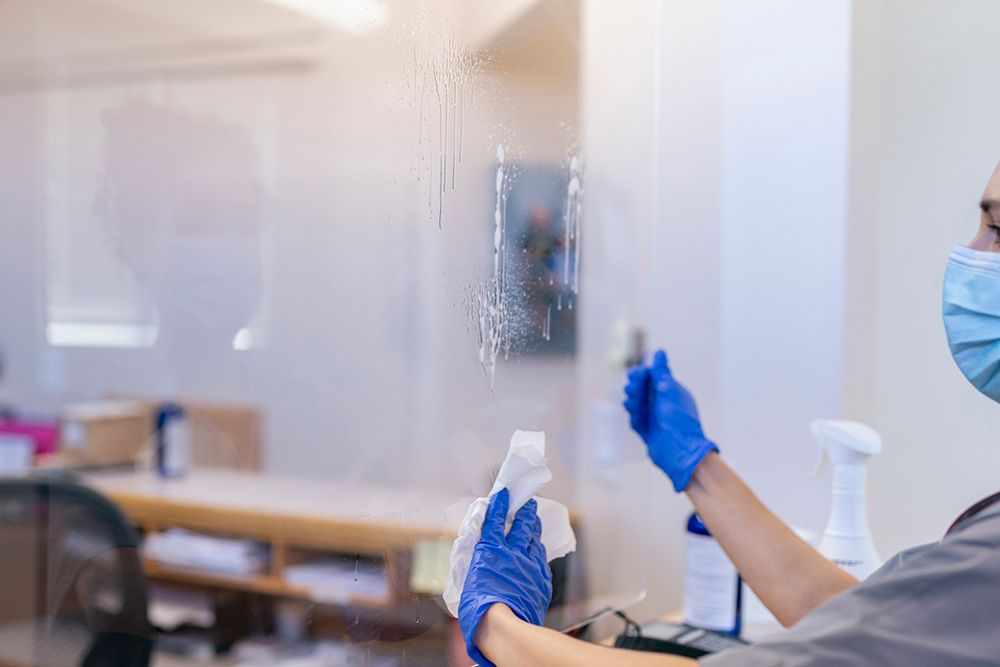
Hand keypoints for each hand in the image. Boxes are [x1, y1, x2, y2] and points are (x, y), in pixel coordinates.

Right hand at [459, 488, 552, 666]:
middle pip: (522, 526)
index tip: (503, 494)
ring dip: (534, 530)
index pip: (495, 521)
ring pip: (534, 541)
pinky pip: (541, 560)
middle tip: (529, 504)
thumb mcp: (469, 582)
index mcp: (490, 551)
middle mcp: (512, 553)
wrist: (504, 628)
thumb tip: (481, 561)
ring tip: (535, 522)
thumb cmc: (478, 609)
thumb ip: (478, 566)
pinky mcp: (540, 579)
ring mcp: (530, 565)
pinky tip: (538, 550)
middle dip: (526, 512)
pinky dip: (538, 551)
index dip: (499, 505)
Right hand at [623, 349, 718, 491]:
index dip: (641, 375)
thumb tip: (660, 353)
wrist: (680, 450)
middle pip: (643, 391)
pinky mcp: (649, 432)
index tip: (634, 376)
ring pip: (638, 406)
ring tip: (633, 405)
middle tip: (632, 390)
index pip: (652, 377)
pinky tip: (636, 420)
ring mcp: (656, 418)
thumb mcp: (669, 391)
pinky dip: (636, 419)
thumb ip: (662, 372)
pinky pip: (637, 422)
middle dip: (635, 389)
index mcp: (671, 392)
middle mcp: (663, 404)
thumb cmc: (678, 419)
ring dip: (634, 403)